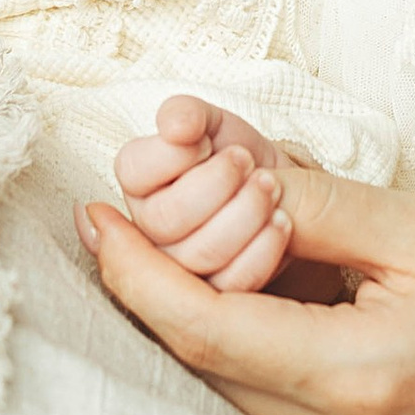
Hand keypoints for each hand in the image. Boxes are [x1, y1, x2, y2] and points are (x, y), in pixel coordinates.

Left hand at [78, 145, 414, 414]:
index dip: (135, 270)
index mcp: (359, 381)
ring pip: (226, 391)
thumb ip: (313, 205)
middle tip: (123, 205)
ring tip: (169, 230)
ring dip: (190, 313)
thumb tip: (217, 173)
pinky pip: (268, 405)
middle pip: (199, 368)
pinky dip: (237, 342)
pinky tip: (237, 279)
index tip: (93, 211)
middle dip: (150, 285)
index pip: (202, 330)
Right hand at [110, 96, 293, 294]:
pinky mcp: (214, 299)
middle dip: (217, 183)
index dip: (175, 153)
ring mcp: (179, 269)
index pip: (131, 169)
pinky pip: (229, 285)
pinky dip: (263, 248)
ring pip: (195, 256)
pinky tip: (283, 222)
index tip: (207, 139)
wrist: (283, 197)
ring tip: (272, 186)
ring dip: (244, 213)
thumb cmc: (240, 157)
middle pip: (162, 219)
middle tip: (247, 161)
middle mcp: (147, 229)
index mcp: (140, 180)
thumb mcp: (214, 124)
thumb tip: (174, 125)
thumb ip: (188, 115)